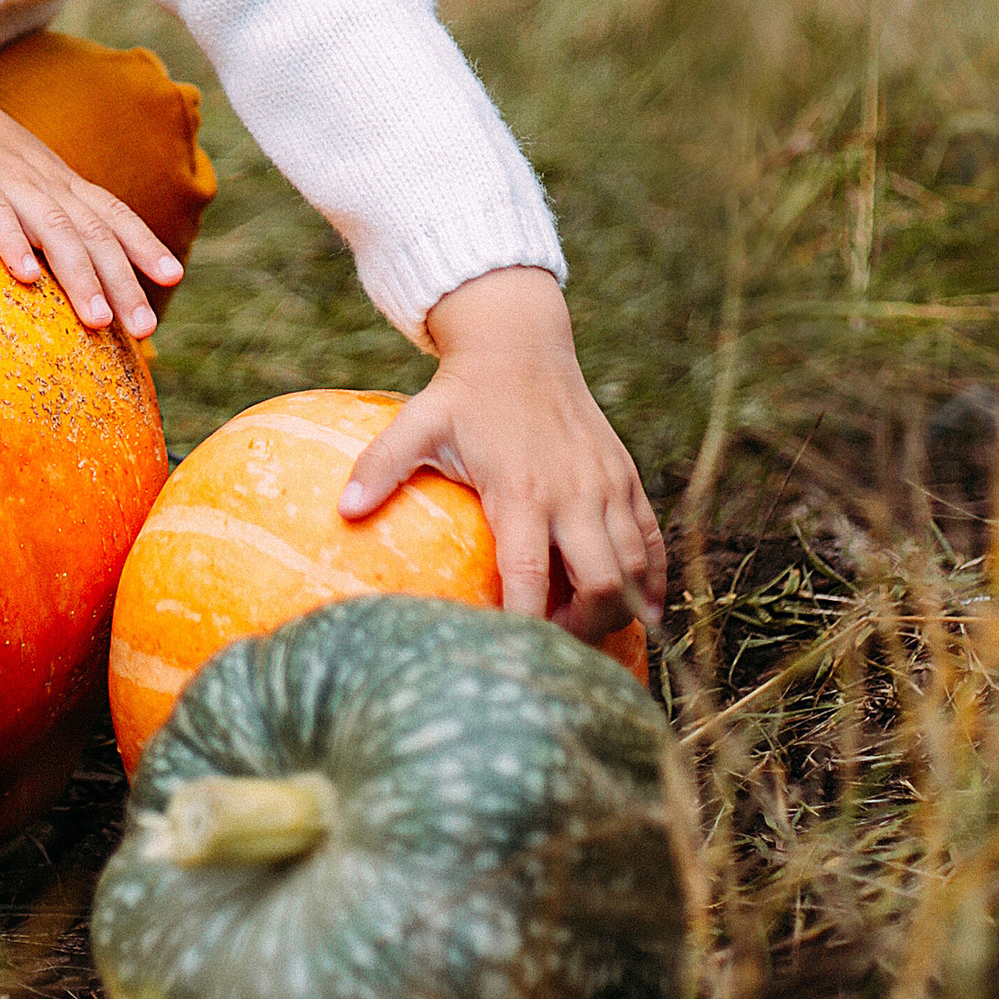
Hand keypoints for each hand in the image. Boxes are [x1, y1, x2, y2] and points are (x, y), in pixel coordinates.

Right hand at [0, 44, 184, 337]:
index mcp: (58, 182)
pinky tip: (27, 277)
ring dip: (80, 277)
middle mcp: (43, 183)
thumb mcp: (19, 180)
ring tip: (99, 319)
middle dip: (123, 281)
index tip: (173, 277)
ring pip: (55, 231)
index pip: (112, 213)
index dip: (144, 244)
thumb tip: (74, 264)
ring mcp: (8, 182)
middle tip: (144, 328)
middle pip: (94, 233)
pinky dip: (14, 245)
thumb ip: (46, 215)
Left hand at [338, 266, 665, 640]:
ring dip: (615, 608)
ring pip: (634, 569)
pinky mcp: (626, 478)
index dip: (526, 623)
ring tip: (582, 628)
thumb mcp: (418, 422)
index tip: (511, 653)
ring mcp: (607, 486)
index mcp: (521, 490)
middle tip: (550, 645)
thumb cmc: (464, 393)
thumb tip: (345, 510)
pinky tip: (638, 606)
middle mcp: (573, 494)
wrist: (520, 345)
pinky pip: (653, 542)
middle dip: (581, 627)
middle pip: (600, 585)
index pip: (530, 576)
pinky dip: (651, 579)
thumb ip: (382, 464)